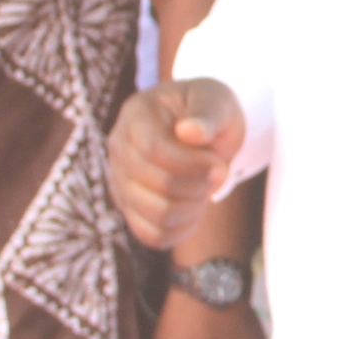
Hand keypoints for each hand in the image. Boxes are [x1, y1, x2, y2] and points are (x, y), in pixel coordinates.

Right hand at [110, 79, 245, 249]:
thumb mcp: (216, 102)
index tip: (220, 165)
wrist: (203, 132)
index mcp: (137, 114)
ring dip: (194, 206)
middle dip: (199, 184)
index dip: (191, 164)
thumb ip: (207, 114)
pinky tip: (195, 209)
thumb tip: (190, 132)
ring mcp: (119, 180)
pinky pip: (153, 235)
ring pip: (157, 214)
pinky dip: (182, 229)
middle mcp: (119, 148)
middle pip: (158, 183)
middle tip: (217, 174)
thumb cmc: (209, 113)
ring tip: (204, 189)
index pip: (153, 149)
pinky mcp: (128, 208)